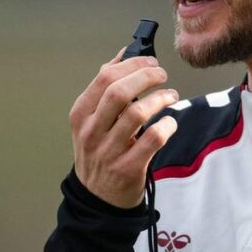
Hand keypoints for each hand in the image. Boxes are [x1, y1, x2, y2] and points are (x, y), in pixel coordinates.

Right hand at [69, 52, 179, 207]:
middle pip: (119, 92)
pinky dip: (167, 126)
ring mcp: (108, 151)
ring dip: (160, 99)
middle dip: (146, 77)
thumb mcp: (91, 119)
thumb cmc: (98, 150)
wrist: (96, 197)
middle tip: (162, 75)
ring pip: (138, 113)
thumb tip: (124, 54)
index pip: (104, 78)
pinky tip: (170, 123)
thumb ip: (105, 87)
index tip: (150, 61)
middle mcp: (91, 131)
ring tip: (170, 96)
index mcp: (81, 114)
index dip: (132, 64)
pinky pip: (153, 139)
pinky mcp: (128, 168)